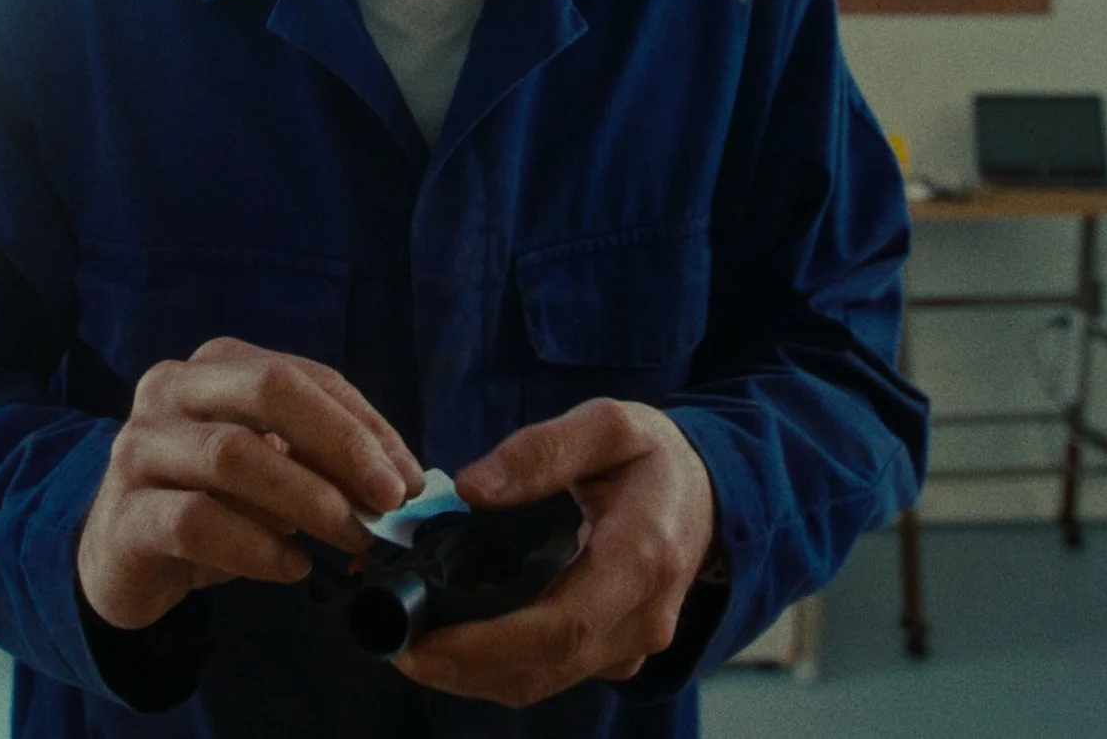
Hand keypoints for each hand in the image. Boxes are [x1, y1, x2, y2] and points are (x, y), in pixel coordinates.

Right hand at [77, 337, 425, 630]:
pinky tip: (293, 568)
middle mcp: (170, 390)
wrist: (122, 557)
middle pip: (267, 389)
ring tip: (350, 538)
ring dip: (307, 499)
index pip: (305, 377)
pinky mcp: (124, 514)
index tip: (410, 479)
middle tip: (388, 500)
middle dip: (341, 443)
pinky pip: (197, 521)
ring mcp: (139, 448)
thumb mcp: (272, 469)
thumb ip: (325, 461)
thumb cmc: (211, 502)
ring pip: (231, 454)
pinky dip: (257, 547)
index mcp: (215, 367)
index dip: (366, 425)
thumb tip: (406, 481)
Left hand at [392, 399, 715, 707]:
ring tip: (411, 641)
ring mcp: (630, 644)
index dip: (484, 645)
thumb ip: (539, 452)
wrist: (713, 493)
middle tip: (394, 644)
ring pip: (541, 681)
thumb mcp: (607, 425)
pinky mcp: (615, 653)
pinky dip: (498, 665)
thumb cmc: (655, 457)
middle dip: (460, 667)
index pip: (559, 626)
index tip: (420, 640)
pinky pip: (551, 673)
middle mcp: (640, 618)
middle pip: (542, 669)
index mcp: (641, 560)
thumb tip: (469, 489)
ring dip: (472, 673)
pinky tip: (456, 637)